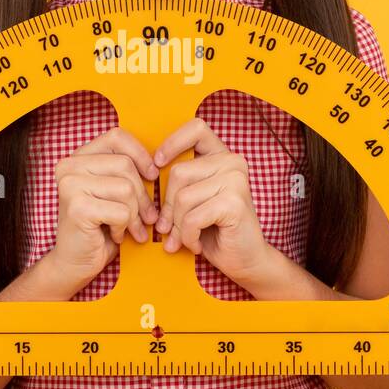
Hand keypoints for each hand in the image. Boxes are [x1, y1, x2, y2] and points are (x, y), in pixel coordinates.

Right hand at [48, 126, 160, 285]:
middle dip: (142, 195)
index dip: (140, 154)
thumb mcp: (113, 192)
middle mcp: (68, 166)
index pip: (117, 137)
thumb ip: (126, 171)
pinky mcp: (77, 208)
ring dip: (135, 214)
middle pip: (125, 165)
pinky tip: (115, 234)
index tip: (152, 175)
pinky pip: (121, 211)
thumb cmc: (99, 227)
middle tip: (145, 217)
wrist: (74, 263)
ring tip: (129, 228)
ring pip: (126, 188)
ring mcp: (70, 186)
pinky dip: (125, 227)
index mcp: (77, 157)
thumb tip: (161, 161)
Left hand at [152, 117, 269, 283]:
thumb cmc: (215, 230)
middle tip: (169, 229)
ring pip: (182, 198)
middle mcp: (233, 162)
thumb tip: (143, 179)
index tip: (157, 164)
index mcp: (222, 155)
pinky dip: (187, 237)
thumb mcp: (193, 200)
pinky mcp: (234, 203)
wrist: (245, 260)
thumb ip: (178, 183)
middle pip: (178, 173)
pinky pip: (192, 217)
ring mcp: (236, 180)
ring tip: (185, 238)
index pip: (196, 128)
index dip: (172, 142)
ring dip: (177, 226)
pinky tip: (196, 244)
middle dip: (168, 207)